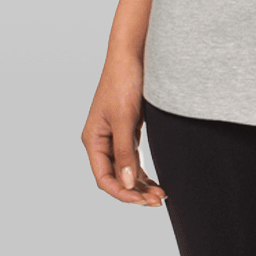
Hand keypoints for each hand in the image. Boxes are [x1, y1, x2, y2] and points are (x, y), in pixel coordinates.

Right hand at [83, 58, 164, 206]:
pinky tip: (156, 180)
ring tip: (161, 195)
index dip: (122, 193)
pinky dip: (143, 171)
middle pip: (115, 177)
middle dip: (135, 192)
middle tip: (159, 200)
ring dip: (141, 184)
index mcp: (93, 140)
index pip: (104, 178)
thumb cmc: (125, 82)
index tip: (144, 201)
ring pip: (126, 169)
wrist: (134, 54)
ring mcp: (114, 136)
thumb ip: (124, 151)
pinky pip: (132, 158)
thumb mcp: (125, 118)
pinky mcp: (128, 129)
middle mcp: (101, 141)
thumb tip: (128, 183)